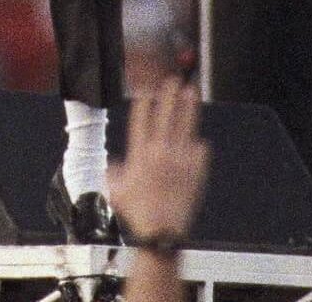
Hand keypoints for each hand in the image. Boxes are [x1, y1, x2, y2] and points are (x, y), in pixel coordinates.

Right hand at [110, 78, 208, 247]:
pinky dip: (197, 145)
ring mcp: (180, 159)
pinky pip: (199, 150)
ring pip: (185, 126)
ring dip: (188, 107)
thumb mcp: (116, 192)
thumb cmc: (137, 213)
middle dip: (169, 95)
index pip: (141, 120)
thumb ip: (114, 174)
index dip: (145, 102)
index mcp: (140, 154)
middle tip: (173, 80)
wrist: (161, 230)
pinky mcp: (195, 170)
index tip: (147, 89)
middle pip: (166, 115)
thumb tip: (112, 166)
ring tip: (191, 92)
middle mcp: (161, 152)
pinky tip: (197, 139)